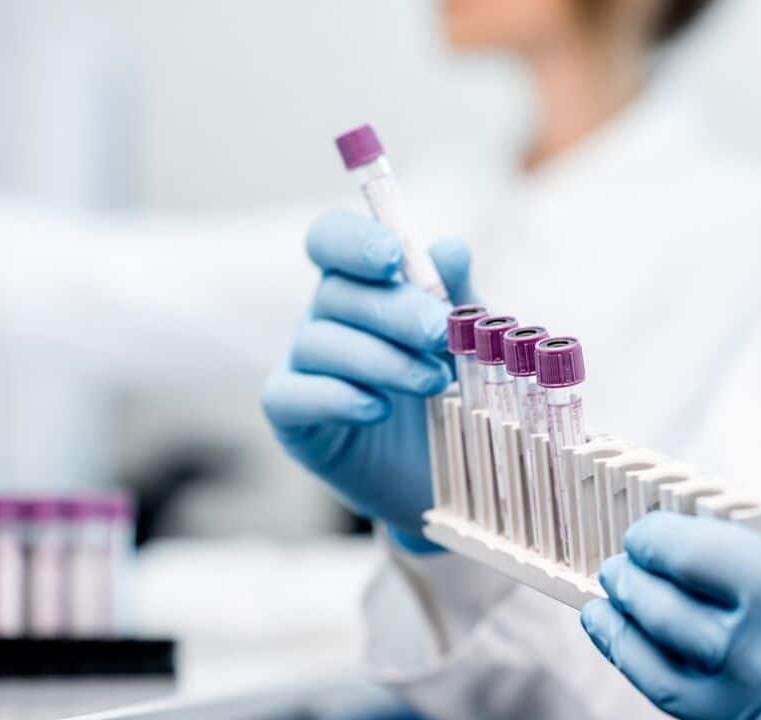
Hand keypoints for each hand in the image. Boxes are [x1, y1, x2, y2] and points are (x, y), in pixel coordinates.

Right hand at [262, 211, 473, 550]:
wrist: (450, 473)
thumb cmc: (456, 391)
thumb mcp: (468, 340)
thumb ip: (458, 295)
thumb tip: (450, 248)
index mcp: (361, 282)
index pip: (332, 238)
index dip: (354, 240)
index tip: (392, 258)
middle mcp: (324, 316)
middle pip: (336, 291)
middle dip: (393, 310)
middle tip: (440, 335)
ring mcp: (301, 365)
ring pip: (318, 342)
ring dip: (380, 359)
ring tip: (433, 383)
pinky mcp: (291, 418)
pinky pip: (292, 395)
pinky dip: (336, 398)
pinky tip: (378, 409)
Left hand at [581, 512, 760, 719]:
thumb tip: (709, 558)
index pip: (696, 557)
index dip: (656, 539)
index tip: (643, 532)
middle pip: (668, 616)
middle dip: (632, 584)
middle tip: (618, 565)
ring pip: (661, 674)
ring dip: (622, 637)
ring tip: (604, 609)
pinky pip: (690, 711)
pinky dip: (655, 678)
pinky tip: (638, 655)